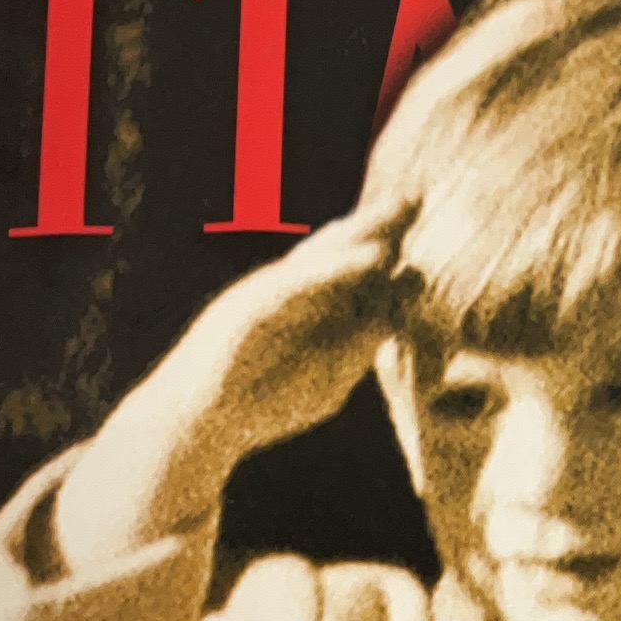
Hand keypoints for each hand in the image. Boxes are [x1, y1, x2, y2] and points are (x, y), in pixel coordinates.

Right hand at [55, 200, 415, 568]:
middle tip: (417, 198)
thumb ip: (357, 351)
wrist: (198, 423)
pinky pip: (304, 281)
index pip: (350, 269)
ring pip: (323, 254)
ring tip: (401, 209)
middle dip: (378, 224)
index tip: (422, 229)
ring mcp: (271, 294)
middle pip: (339, 249)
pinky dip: (340, 267)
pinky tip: (375, 257)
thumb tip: (392, 325)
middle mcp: (290, 292)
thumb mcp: (326, 381)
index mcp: (305, 307)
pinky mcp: (256, 306)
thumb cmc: (259, 407)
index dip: (386, 246)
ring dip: (363, 229)